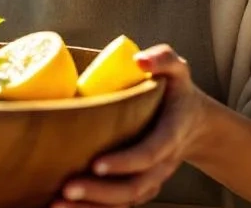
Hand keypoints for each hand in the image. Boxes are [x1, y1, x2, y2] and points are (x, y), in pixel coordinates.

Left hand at [53, 45, 209, 207]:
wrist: (193, 123)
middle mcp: (161, 164)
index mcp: (170, 135)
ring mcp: (150, 179)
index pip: (150, 154)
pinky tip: (62, 207)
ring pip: (124, 202)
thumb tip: (140, 59)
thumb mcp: (178, 70)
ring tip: (57, 204)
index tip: (97, 164)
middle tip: (66, 189)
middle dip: (100, 193)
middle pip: (133, 187)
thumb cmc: (177, 92)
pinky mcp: (137, 187)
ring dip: (91, 207)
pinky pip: (118, 205)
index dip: (126, 162)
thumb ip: (164, 59)